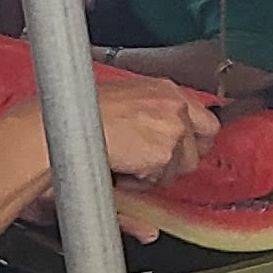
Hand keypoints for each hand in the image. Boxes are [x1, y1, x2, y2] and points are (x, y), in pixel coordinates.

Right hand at [93, 72, 216, 186]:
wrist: (67, 121)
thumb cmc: (83, 108)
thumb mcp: (126, 100)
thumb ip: (154, 115)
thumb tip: (164, 136)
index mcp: (167, 90)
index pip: (206, 120)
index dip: (195, 139)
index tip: (185, 149)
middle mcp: (176, 108)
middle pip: (202, 146)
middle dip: (181, 159)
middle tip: (155, 163)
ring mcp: (173, 131)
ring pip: (181, 168)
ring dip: (158, 172)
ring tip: (129, 162)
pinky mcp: (163, 155)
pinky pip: (160, 180)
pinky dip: (141, 181)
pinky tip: (122, 167)